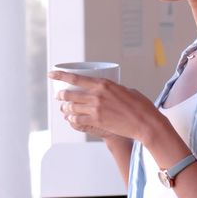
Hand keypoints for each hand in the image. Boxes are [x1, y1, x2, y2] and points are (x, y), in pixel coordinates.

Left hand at [49, 70, 164, 143]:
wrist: (145, 122)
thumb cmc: (140, 105)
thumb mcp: (125, 89)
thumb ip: (111, 89)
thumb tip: (105, 90)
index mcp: (103, 84)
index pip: (75, 78)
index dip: (60, 76)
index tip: (51, 74)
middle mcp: (97, 96)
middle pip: (69, 94)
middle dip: (60, 95)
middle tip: (58, 95)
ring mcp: (96, 110)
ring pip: (71, 108)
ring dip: (65, 108)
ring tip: (64, 108)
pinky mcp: (97, 122)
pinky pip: (77, 120)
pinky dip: (72, 119)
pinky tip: (71, 119)